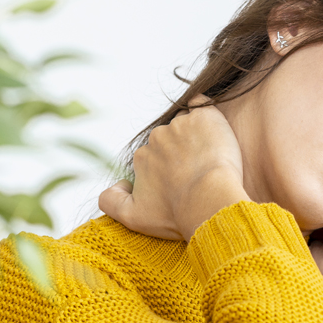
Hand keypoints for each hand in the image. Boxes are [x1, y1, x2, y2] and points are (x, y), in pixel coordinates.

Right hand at [99, 96, 248, 239]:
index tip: (184, 182)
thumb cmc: (177, 214)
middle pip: (171, 140)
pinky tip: (211, 126)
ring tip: (211, 160)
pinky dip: (204, 113)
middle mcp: (157, 137)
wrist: (209, 202)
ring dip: (197, 137)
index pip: (155, 157)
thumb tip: (117, 183)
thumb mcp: (134, 217)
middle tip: (200, 173)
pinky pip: (201, 105)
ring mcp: (180, 125)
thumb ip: (111, 202)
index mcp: (142, 157)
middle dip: (182, 153)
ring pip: (187, 125)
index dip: (170, 169)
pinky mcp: (204, 118)